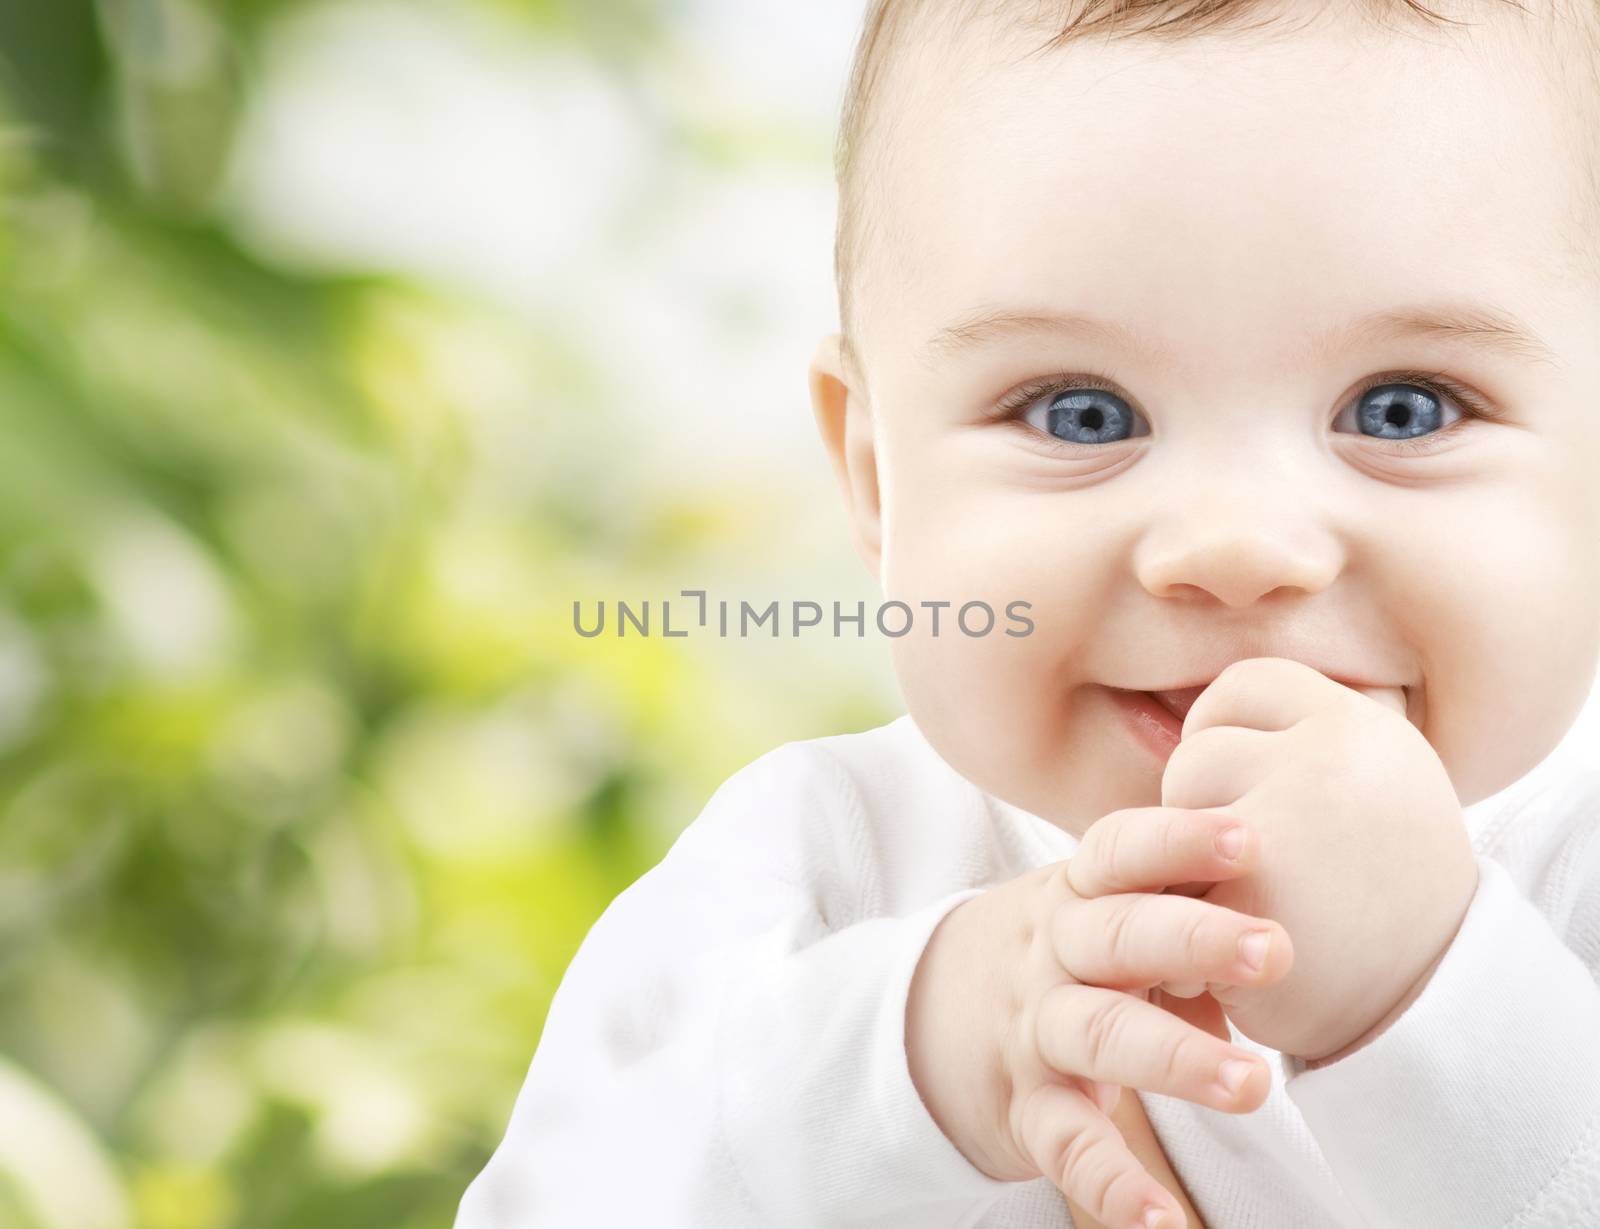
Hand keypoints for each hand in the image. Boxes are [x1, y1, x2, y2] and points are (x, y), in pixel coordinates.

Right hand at [906, 806, 1292, 1228]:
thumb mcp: (1098, 908)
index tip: (1246, 840)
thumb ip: (1176, 903)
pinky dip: (1110, 1184)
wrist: (927, 1012)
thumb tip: (1292, 911)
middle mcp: (1051, 954)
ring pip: (1099, 1035)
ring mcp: (1035, 1032)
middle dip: (1194, 939)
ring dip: (1174, 1057)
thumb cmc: (1060, 950)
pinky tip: (1161, 1220)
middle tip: (1274, 951)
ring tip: (1251, 1083)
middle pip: (1116, 936)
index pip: (1118, 853)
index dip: (1176, 840)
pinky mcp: (1026, 1109)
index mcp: (1076, 894)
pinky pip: (1066, 1144)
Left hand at [1159, 657, 1477, 1061]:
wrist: (1433, 1007)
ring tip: (1254, 905)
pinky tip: (1235, 953)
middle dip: (1205, 810)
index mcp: (1360, 727)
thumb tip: (1194, 708)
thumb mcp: (1374, 784)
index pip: (1243, 685)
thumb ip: (1297, 739)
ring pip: (1173, 820)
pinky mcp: (1244, 900)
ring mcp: (1282, 828)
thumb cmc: (1387, 892)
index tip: (1243, 783)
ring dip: (1188, 867)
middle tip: (1260, 865)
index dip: (1225, 731)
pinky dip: (1186, 928)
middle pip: (1198, 754)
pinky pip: (1169, 891)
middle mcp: (1327, 763)